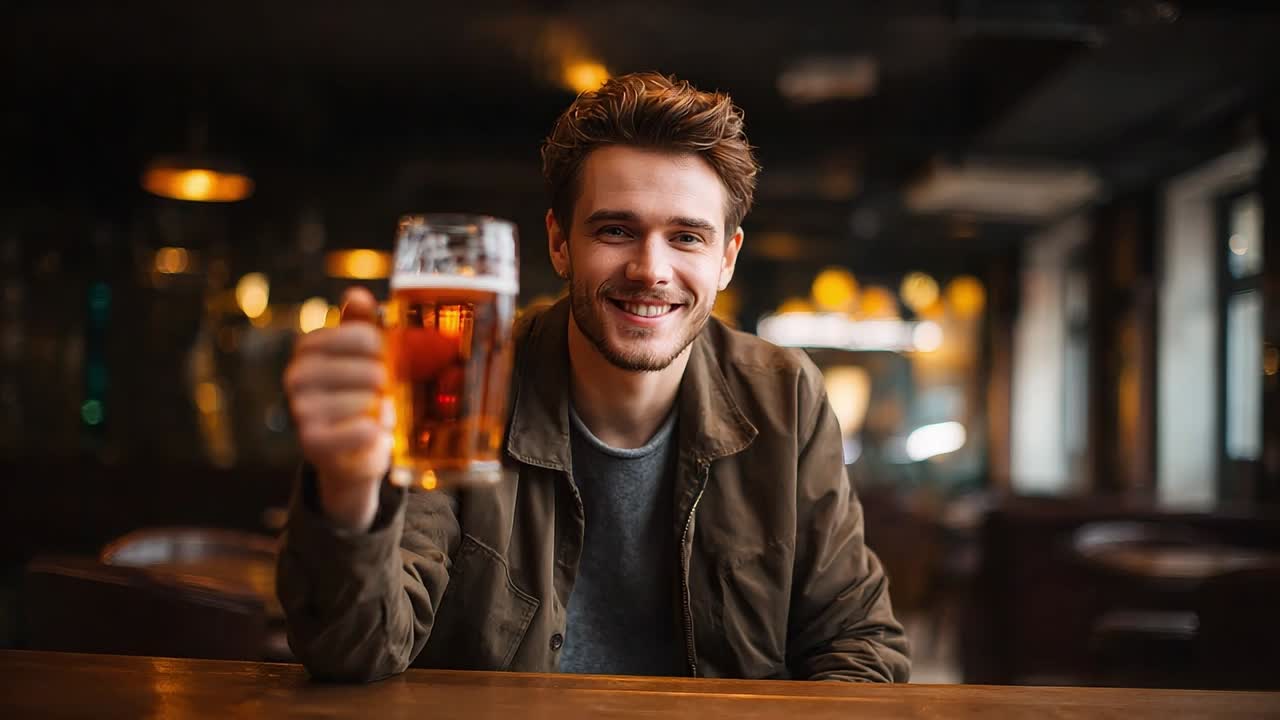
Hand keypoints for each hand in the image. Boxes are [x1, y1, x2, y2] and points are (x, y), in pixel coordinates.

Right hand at [284, 287, 391, 531]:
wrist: (351, 454)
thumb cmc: (359, 396)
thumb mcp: (362, 358)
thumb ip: (361, 324)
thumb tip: (356, 294)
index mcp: (308, 347)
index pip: (362, 335)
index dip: (386, 349)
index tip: (389, 359)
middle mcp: (296, 375)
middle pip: (370, 369)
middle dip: (387, 384)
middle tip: (385, 393)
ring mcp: (300, 409)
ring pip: (368, 400)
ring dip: (382, 410)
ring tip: (374, 414)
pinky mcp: (312, 441)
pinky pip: (362, 430)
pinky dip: (376, 432)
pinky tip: (370, 431)